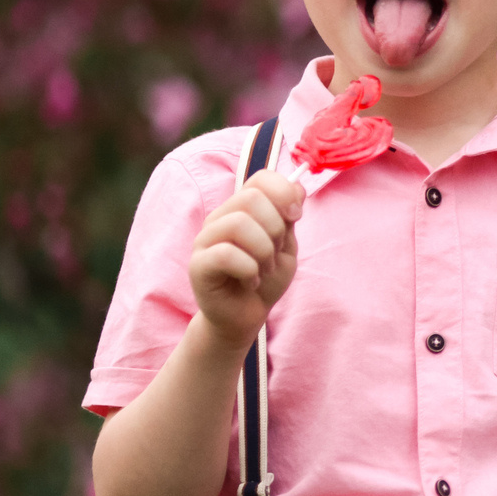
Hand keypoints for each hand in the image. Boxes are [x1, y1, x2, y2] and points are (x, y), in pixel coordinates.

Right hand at [186, 169, 303, 351]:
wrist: (246, 317)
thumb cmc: (265, 278)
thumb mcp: (286, 245)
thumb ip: (288, 216)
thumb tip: (298, 185)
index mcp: (242, 208)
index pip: (261, 178)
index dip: (284, 193)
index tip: (295, 217)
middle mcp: (220, 218)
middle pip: (251, 198)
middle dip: (275, 228)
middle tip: (274, 253)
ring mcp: (205, 240)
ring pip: (239, 224)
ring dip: (263, 251)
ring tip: (262, 269)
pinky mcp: (198, 265)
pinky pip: (227, 254)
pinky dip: (249, 270)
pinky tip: (250, 281)